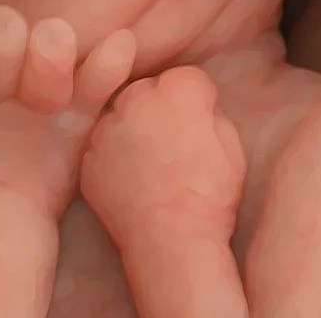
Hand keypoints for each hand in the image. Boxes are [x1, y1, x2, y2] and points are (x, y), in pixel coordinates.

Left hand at [80, 66, 246, 242]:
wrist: (171, 240)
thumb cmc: (210, 195)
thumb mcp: (231, 145)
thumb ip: (211, 113)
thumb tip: (199, 106)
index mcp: (177, 91)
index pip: (187, 79)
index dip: (198, 102)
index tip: (201, 122)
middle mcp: (136, 98)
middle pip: (148, 90)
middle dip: (160, 109)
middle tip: (174, 144)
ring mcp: (107, 127)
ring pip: (121, 116)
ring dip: (134, 130)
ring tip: (153, 166)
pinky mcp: (89, 156)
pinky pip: (102, 146)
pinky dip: (114, 157)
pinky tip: (134, 181)